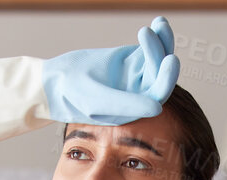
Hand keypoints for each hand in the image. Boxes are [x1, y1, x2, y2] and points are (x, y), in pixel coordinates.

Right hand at [41, 17, 179, 125]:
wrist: (56, 81)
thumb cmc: (73, 94)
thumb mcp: (97, 100)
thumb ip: (126, 104)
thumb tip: (158, 107)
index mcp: (135, 109)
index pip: (158, 94)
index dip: (166, 78)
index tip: (170, 58)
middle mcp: (140, 94)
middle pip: (159, 73)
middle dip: (161, 53)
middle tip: (160, 32)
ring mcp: (137, 76)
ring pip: (156, 58)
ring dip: (161, 41)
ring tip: (160, 23)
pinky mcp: (132, 60)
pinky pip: (148, 47)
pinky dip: (155, 35)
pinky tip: (159, 22)